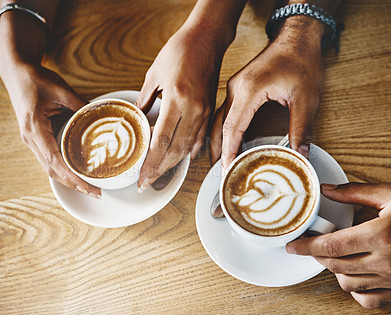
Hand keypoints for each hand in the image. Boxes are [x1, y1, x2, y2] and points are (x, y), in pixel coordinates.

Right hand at [7, 64, 100, 197]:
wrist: (17, 72)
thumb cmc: (35, 80)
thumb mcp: (61, 90)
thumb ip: (81, 105)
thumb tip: (102, 117)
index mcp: (35, 129)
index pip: (55, 161)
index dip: (72, 177)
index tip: (88, 187)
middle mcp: (31, 139)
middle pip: (52, 170)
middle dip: (74, 184)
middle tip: (96, 192)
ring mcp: (31, 140)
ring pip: (49, 168)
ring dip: (68, 179)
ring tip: (89, 187)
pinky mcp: (35, 138)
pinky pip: (49, 159)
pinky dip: (63, 170)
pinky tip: (76, 173)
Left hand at [136, 27, 223, 190]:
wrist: (207, 39)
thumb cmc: (180, 50)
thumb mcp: (155, 73)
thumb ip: (145, 98)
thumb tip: (138, 116)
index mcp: (176, 99)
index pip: (162, 141)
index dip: (151, 163)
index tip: (142, 177)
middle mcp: (193, 109)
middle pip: (176, 150)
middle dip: (160, 170)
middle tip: (147, 183)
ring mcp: (204, 111)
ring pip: (189, 147)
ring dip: (174, 164)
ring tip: (160, 175)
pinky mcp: (210, 109)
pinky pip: (201, 137)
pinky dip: (190, 151)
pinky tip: (183, 159)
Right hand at [211, 18, 323, 168]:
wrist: (296, 36)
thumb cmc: (301, 60)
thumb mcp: (306, 97)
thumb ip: (301, 128)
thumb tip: (300, 154)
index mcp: (249, 90)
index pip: (232, 128)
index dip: (228, 151)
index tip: (227, 169)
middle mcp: (236, 88)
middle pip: (219, 125)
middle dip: (217, 150)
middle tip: (219, 171)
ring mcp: (235, 87)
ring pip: (219, 119)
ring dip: (218, 140)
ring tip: (221, 160)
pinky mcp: (239, 87)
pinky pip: (226, 111)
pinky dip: (225, 129)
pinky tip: (229, 140)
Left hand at [287, 183, 390, 308]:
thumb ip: (356, 192)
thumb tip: (326, 190)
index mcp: (381, 236)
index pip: (331, 246)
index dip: (307, 246)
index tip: (292, 246)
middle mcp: (387, 263)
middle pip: (335, 265)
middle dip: (317, 256)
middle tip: (313, 245)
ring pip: (349, 284)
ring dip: (335, 270)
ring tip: (337, 256)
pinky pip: (369, 301)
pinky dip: (357, 290)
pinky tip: (357, 275)